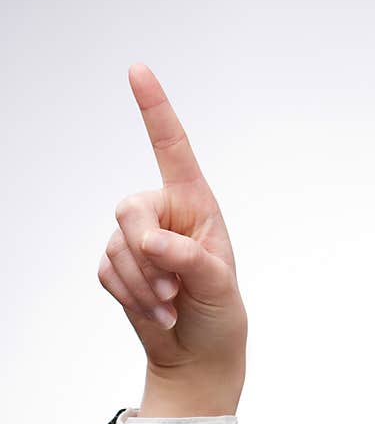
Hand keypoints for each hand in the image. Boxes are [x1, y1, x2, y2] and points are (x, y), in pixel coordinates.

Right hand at [97, 64, 246, 416]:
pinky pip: (105, 272)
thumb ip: (189, 257)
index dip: (155, 110)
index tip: (138, 71)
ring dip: (142, 284)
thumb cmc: (220, 312)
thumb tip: (150, 240)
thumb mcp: (219, 284)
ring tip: (172, 302)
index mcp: (196, 205)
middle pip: (130, 210)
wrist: (197, 352)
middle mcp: (164, 214)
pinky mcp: (116, 263)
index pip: (173, 150)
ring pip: (116, 247)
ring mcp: (136, 239)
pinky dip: (130, 296)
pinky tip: (157, 310)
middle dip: (146, 253)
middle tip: (172, 285)